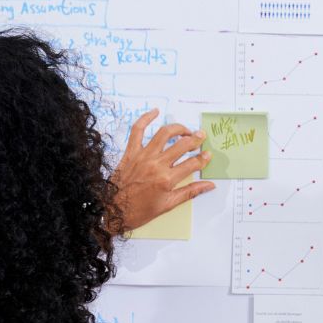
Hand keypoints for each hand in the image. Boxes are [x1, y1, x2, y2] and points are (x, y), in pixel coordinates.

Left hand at [109, 108, 214, 232]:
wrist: (113, 210)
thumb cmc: (139, 211)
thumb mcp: (168, 205)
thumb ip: (190, 192)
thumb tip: (209, 185)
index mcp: (167, 179)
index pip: (192, 164)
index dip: (203, 158)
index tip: (208, 155)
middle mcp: (156, 164)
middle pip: (182, 145)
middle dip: (195, 139)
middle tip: (201, 137)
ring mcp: (143, 156)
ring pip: (164, 134)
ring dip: (178, 128)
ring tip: (185, 130)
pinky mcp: (131, 152)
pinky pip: (137, 131)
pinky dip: (146, 118)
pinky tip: (155, 112)